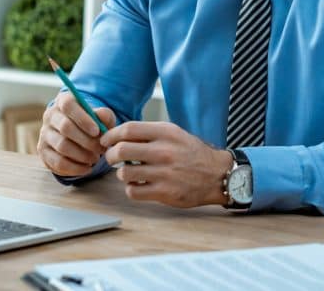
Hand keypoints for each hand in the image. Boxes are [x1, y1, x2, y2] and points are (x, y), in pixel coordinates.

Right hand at [37, 92, 116, 176]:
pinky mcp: (43, 151)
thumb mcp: (101, 116)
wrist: (79, 134)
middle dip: (87, 141)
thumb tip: (102, 117)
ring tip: (96, 158)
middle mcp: (50, 116)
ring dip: (82, 155)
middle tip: (102, 149)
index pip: (68, 106)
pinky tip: (87, 168)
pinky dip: (74, 168)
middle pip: (65, 128)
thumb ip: (104, 115)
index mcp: (64, 101)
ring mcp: (44, 134)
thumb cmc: (92, 122)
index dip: (82, 118)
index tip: (97, 131)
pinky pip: (57, 162)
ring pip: (62, 146)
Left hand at [100, 121, 232, 207]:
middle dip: (111, 155)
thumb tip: (118, 134)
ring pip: (124, 173)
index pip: (128, 129)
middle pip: (121, 150)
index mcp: (166, 132)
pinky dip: (132, 189)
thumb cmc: (192, 153)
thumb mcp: (175, 134)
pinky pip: (133, 191)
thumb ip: (150, 133)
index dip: (111, 135)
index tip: (106, 141)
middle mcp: (164, 151)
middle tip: (112, 158)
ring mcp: (164, 173)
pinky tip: (140, 185)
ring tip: (130, 172)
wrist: (217, 174)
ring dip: (122, 173)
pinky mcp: (165, 192)